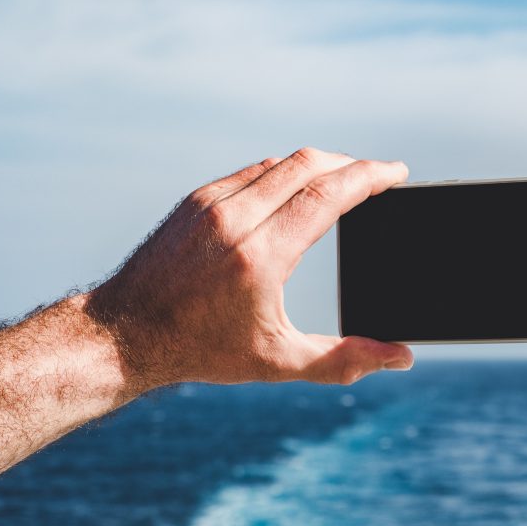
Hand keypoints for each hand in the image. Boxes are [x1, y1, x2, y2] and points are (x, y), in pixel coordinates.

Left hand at [87, 148, 413, 389]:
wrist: (126, 333)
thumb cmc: (203, 350)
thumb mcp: (279, 362)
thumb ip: (344, 360)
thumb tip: (401, 357)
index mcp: (260, 255)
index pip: (327, 193)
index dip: (370, 177)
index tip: (397, 173)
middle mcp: (234, 219)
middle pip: (308, 164)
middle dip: (351, 164)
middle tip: (379, 176)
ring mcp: (210, 204)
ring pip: (278, 163)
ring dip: (318, 165)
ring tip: (343, 181)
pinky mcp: (195, 201)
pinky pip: (251, 172)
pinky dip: (282, 173)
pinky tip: (296, 189)